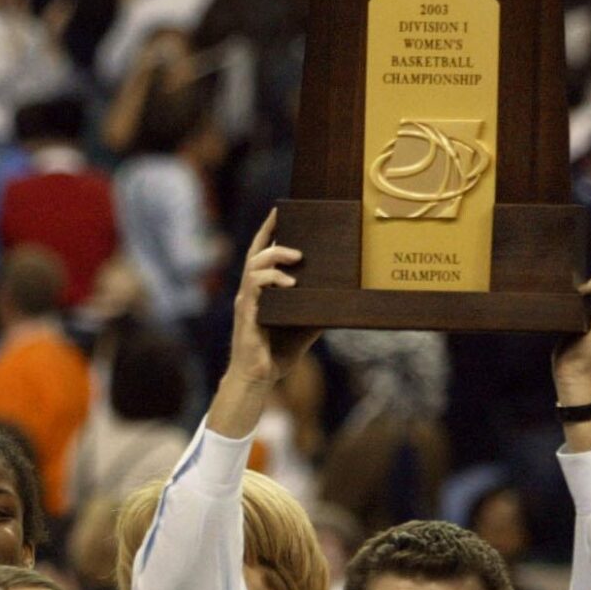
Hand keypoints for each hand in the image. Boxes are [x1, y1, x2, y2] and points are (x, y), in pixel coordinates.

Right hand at [224, 210, 319, 387]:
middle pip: (255, 251)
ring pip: (254, 265)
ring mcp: (247, 301)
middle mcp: (250, 291)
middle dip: (269, 232)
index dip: (269, 232)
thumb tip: (343, 298)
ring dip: (275, 255)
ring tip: (297, 256)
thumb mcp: (305, 325)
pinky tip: (289, 283)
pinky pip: (255, 287)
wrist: (259, 378)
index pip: (262, 254)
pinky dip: (272, 280)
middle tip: (285, 219)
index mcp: (262, 291)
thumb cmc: (278, 352)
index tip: (279, 211)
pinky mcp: (247, 313)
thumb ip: (316, 308)